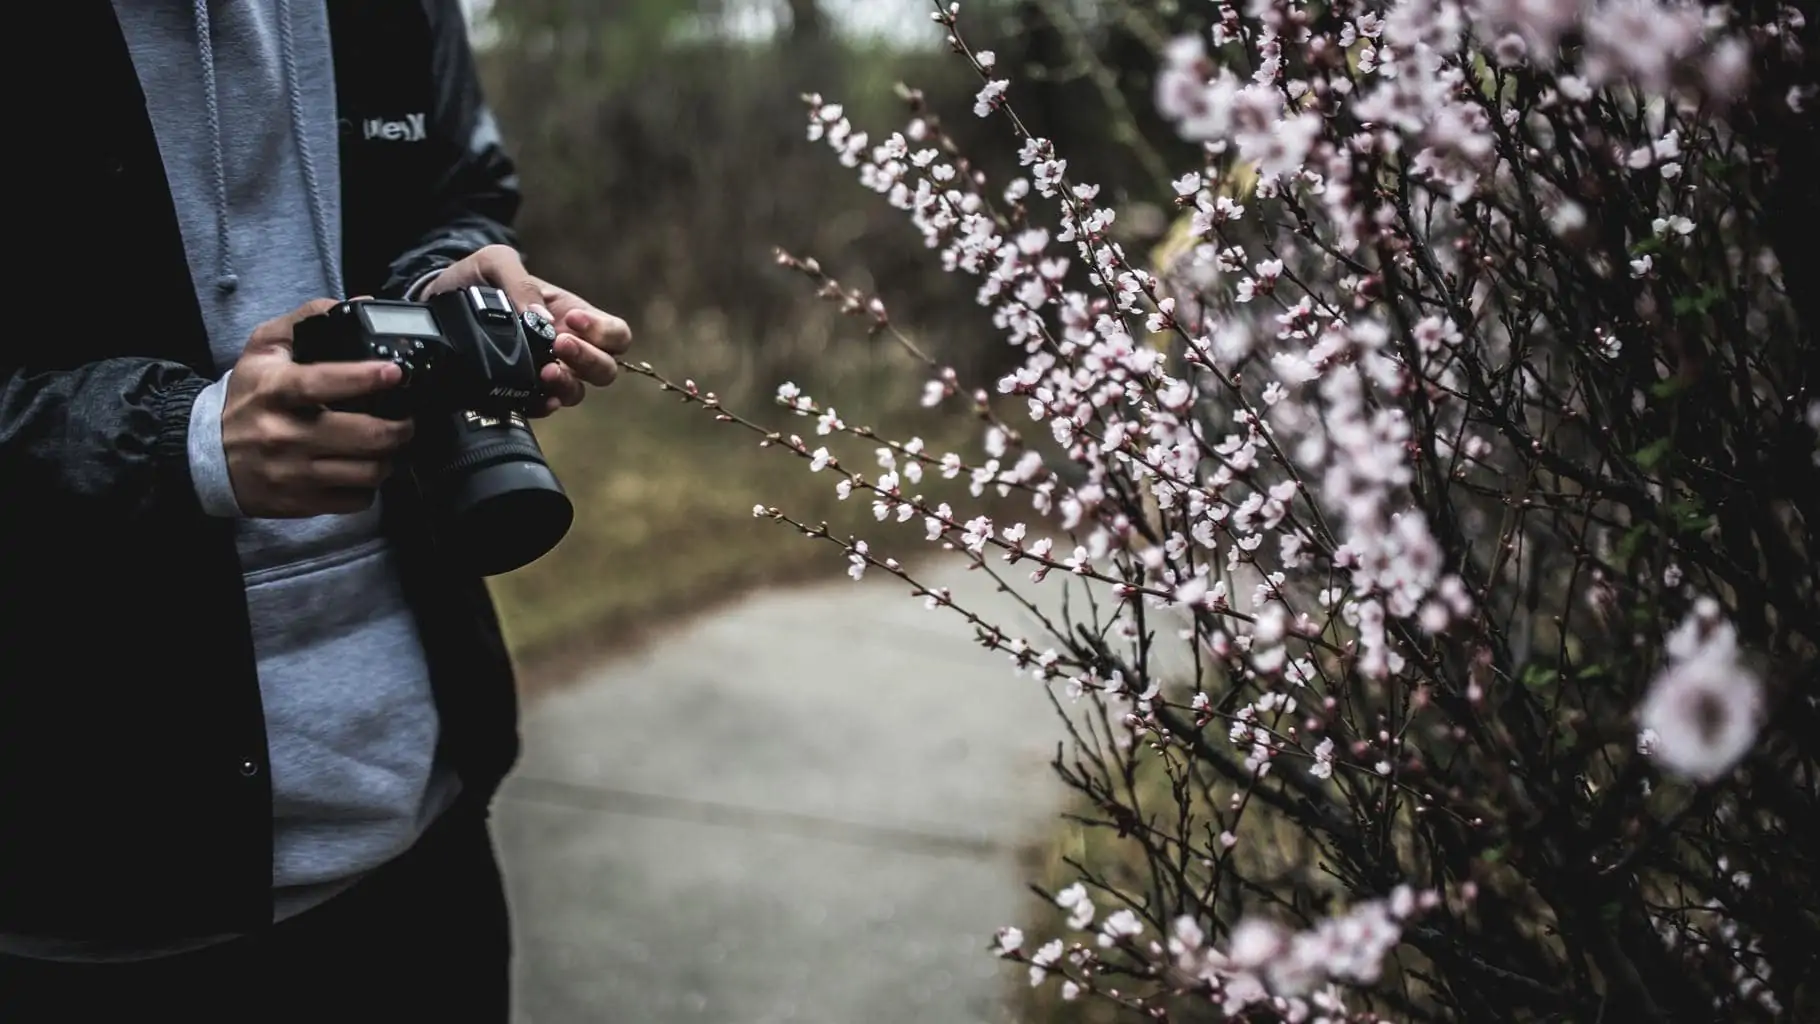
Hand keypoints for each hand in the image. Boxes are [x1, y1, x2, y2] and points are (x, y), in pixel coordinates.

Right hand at [222, 299, 415, 516]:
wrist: (204, 453)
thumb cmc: (246, 397)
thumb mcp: (264, 349)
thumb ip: (307, 320)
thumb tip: (358, 304)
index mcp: (275, 391)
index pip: (323, 383)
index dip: (365, 378)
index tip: (395, 372)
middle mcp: (284, 434)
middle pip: (364, 436)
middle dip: (400, 427)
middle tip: (406, 419)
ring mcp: (293, 472)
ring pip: (367, 472)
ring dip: (390, 458)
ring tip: (388, 444)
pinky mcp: (299, 502)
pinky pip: (355, 500)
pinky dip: (369, 486)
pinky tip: (363, 469)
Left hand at [421, 244, 632, 414]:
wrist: (436, 301)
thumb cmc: (474, 278)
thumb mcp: (495, 262)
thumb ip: (520, 281)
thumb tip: (539, 317)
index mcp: (571, 316)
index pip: (615, 334)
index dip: (604, 332)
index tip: (573, 319)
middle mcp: (565, 348)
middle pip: (606, 368)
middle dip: (589, 358)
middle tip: (559, 344)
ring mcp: (546, 371)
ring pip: (579, 391)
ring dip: (568, 383)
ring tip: (544, 372)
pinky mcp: (521, 391)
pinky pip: (544, 406)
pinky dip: (544, 405)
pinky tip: (536, 397)